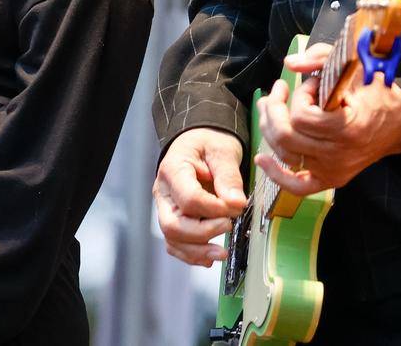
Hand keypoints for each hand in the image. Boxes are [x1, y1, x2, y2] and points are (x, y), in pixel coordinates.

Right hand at [154, 126, 246, 265]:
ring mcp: (166, 208)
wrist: (200, 143)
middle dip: (203, 233)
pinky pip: (176, 244)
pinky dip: (192, 255)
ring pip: (173, 239)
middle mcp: (163, 192)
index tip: (235, 207)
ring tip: (222, 253)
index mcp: (172, 170)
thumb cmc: (209, 144)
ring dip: (198, 251)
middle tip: (228, 225)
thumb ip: (229, 177)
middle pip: (173, 225)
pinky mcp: (174, 219)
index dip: (213, 209)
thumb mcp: (222, 151)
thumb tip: (236, 203)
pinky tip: (210, 257)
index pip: (188, 199)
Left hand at [254, 41, 400, 196]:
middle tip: (278, 90)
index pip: (302, 117)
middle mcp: (339, 155)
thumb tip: (290, 63)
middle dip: (273, 109)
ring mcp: (333, 170)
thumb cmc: (376, 93)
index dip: (300, 95)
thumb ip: (321, 58)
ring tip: (270, 106)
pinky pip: (297, 186)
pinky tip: (261, 159)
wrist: (400, 124)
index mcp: (347, 128)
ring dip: (269, 128)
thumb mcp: (355, 67)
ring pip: (284, 154)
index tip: (313, 84)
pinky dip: (276, 175)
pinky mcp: (331, 179)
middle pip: (285, 137)